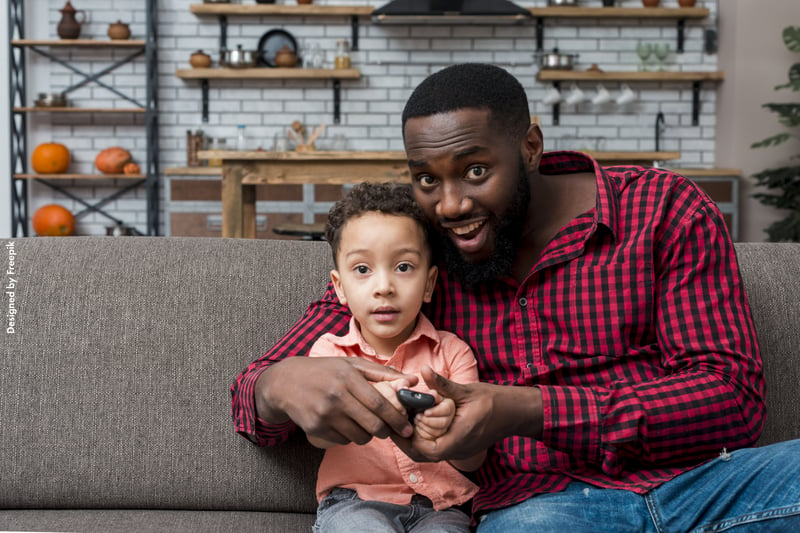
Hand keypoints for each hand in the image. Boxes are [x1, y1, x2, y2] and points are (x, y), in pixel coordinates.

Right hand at [256, 356, 417, 445]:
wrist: (285, 382)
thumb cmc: (324, 371)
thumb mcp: (351, 364)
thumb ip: (383, 373)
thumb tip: (412, 380)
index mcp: (348, 377)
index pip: (380, 404)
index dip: (397, 419)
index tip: (407, 428)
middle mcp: (336, 396)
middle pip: (372, 425)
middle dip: (386, 432)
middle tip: (389, 431)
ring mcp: (325, 414)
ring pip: (359, 436)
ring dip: (367, 435)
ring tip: (364, 424)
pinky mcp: (315, 428)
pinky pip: (343, 440)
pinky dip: (349, 436)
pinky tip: (345, 425)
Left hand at [391, 366, 542, 462]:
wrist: (515, 412)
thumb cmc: (494, 401)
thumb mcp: (466, 390)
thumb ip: (442, 385)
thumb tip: (423, 370)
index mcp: (458, 439)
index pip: (425, 450)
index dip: (406, 441)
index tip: (393, 425)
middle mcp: (457, 450)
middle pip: (423, 455)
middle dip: (405, 442)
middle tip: (392, 424)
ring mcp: (459, 451)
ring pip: (429, 452)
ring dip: (414, 440)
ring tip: (403, 421)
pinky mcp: (461, 446)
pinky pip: (438, 447)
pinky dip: (425, 438)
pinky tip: (419, 422)